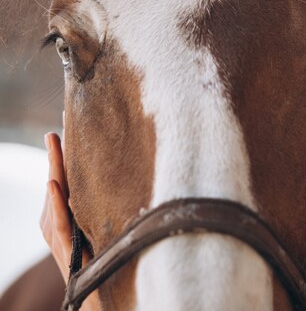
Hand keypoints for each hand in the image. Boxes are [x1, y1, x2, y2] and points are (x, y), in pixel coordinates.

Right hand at [40, 132, 100, 310]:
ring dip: (54, 172)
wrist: (102, 301)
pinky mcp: (67, 253)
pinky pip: (60, 226)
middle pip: (56, 187)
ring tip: (54, 145)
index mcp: (67, 221)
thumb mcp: (108, 232)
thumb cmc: (108, 266)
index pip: (64, 183)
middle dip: (56, 158)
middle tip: (56, 131)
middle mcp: (58, 228)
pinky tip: (53, 183)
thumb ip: (108, 210)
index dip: (62, 159)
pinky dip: (56, 204)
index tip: (63, 129)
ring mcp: (60, 241)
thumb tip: (135, 178)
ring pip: (54, 202)